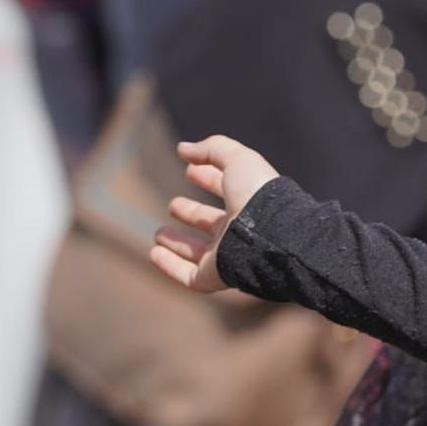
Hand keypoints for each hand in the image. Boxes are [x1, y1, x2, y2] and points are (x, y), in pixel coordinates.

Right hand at [149, 136, 280, 293]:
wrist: (271, 234)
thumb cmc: (258, 196)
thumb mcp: (238, 160)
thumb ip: (212, 149)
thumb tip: (184, 149)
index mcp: (249, 202)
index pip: (226, 190)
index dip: (208, 178)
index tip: (189, 169)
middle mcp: (241, 230)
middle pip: (214, 223)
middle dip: (193, 213)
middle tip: (173, 205)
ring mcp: (230, 255)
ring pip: (200, 252)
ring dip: (178, 243)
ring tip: (158, 234)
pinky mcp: (217, 276)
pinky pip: (190, 275)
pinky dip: (170, 266)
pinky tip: (154, 254)